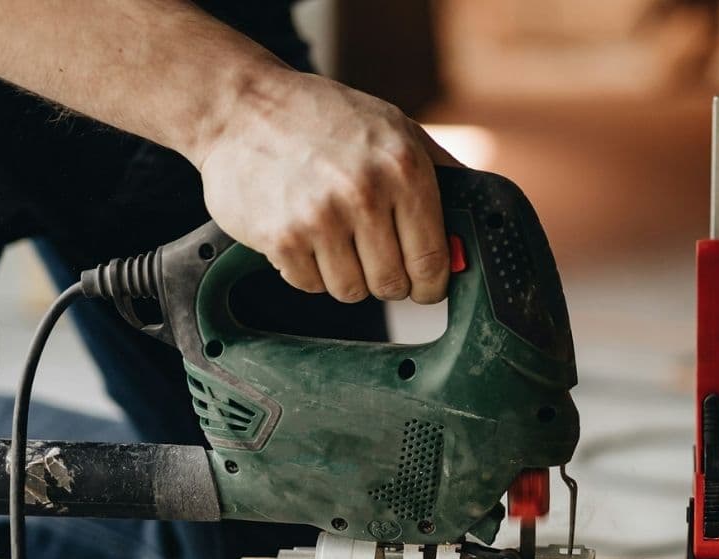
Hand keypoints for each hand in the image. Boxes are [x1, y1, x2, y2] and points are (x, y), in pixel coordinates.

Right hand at [191, 70, 458, 304]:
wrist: (241, 106)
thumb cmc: (326, 119)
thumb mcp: (396, 129)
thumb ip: (441, 174)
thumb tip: (478, 225)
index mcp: (404, 169)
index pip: (433, 260)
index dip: (431, 284)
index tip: (425, 287)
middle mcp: (365, 194)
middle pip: (392, 284)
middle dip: (387, 280)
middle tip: (373, 257)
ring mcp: (321, 218)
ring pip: (351, 292)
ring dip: (345, 276)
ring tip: (334, 239)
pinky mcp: (280, 238)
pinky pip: (310, 286)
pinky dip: (308, 271)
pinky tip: (302, 235)